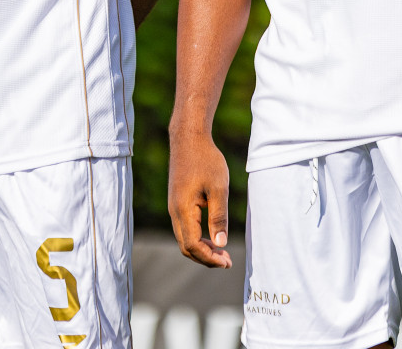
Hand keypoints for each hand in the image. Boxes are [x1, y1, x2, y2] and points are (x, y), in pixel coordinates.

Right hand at [168, 128, 232, 267]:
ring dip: (202, 248)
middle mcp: (174, 211)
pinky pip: (185, 228)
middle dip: (206, 258)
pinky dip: (198, 237)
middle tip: (227, 261)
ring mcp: (174, 207)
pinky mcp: (177, 201)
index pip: (193, 245)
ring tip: (222, 252)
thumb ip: (219, 217)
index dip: (210, 258)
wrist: (188, 138)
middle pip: (186, 246)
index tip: (227, 262)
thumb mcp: (219, 188)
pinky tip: (212, 235)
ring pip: (184, 238)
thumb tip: (221, 244)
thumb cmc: (206, 160)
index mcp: (183, 210)